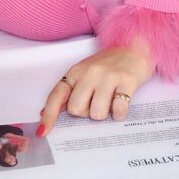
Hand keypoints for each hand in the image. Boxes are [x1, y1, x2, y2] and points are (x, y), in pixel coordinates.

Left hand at [38, 41, 154, 136]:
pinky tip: (121, 104)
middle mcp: (90, 72)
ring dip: (104, 114)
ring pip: (97, 113)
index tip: (43, 132)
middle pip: (76, 110)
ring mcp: (108, 76)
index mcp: (76, 71)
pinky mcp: (127, 81)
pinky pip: (118, 111)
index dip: (49, 115)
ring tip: (110, 101)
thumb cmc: (108, 64)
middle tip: (95, 102)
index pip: (57, 95)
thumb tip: (46, 113)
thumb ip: (69, 91)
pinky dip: (119, 114)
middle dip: (86, 112)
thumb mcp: (84, 72)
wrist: (135, 46)